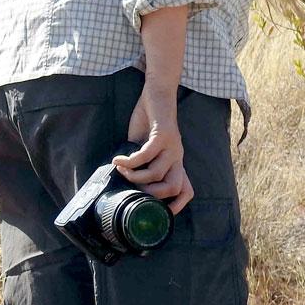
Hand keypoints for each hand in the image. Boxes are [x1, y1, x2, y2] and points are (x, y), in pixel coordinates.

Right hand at [116, 87, 193, 213]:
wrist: (157, 94)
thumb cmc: (150, 122)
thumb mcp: (146, 147)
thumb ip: (141, 164)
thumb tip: (123, 182)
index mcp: (175, 162)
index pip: (186, 190)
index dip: (175, 206)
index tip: (154, 211)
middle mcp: (177, 156)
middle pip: (174, 187)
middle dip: (151, 194)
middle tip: (132, 188)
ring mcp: (172, 146)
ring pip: (157, 173)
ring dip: (134, 176)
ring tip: (121, 169)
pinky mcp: (163, 135)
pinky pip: (146, 155)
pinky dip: (129, 161)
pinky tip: (118, 160)